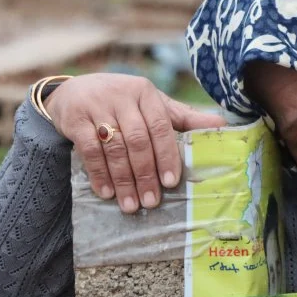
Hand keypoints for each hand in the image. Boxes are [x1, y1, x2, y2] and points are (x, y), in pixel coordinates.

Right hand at [44, 73, 225, 212]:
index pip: (161, 126)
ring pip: (114, 148)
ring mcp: (97, 106)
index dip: (167, 155)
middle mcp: (122, 96)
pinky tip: (107, 193)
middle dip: (145, 174)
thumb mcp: (153, 105)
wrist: (73, 92)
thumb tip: (222, 125)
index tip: (171, 182)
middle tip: (151, 201)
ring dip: (123, 180)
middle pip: (138, 140)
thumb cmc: (123, 103)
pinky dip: (99, 174)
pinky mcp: (75, 118)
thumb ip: (183, 118)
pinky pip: (89, 150)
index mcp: (146, 93)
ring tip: (130, 205)